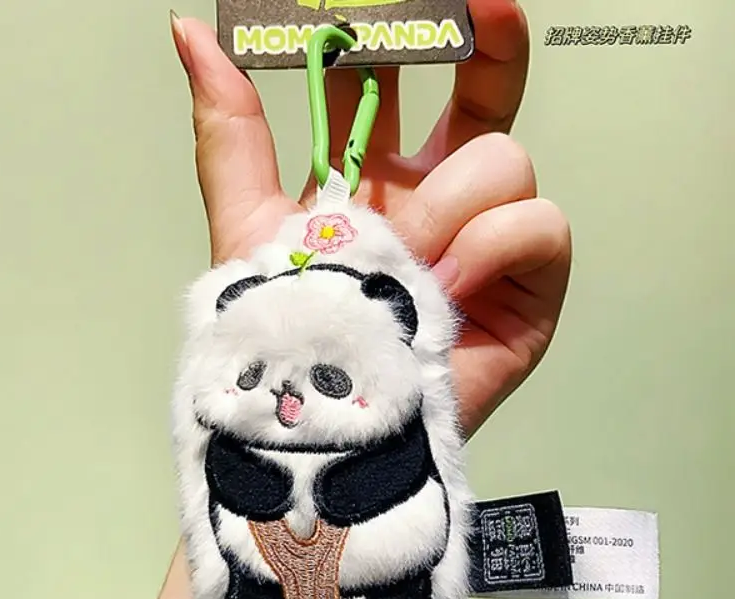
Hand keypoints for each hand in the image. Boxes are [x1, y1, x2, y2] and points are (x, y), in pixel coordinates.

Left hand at [170, 0, 570, 435]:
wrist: (321, 420)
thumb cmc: (288, 334)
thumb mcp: (249, 225)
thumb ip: (231, 129)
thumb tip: (192, 31)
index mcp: (382, 175)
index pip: (411, 82)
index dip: (414, 28)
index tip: (389, 0)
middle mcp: (442, 200)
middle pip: (492, 97)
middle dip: (493, 46)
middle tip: (481, 9)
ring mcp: (490, 243)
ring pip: (509, 160)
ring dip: (451, 198)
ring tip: (407, 252)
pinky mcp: (529, 292)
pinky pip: (542, 225)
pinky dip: (493, 244)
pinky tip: (447, 281)